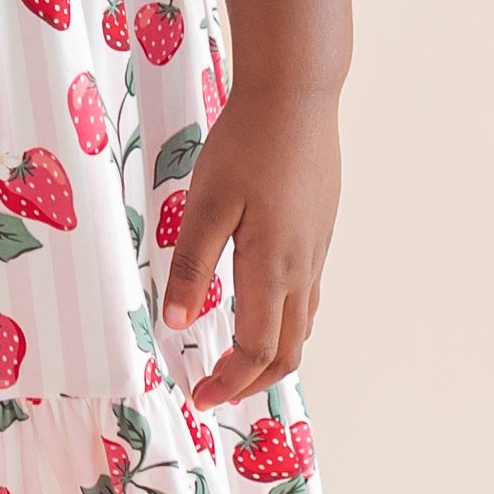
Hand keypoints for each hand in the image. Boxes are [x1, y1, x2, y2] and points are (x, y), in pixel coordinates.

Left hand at [159, 80, 339, 410]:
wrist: (297, 96)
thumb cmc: (247, 144)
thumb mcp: (206, 204)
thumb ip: (191, 266)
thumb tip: (173, 322)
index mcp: (271, 267)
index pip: (257, 350)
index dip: (229, 381)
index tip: (200, 397)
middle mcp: (302, 267)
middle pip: (289, 351)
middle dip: (254, 381)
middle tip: (217, 391)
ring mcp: (317, 249)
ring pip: (303, 324)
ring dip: (273, 354)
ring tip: (238, 360)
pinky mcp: (320, 230)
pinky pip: (308, 294)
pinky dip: (286, 321)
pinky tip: (262, 307)